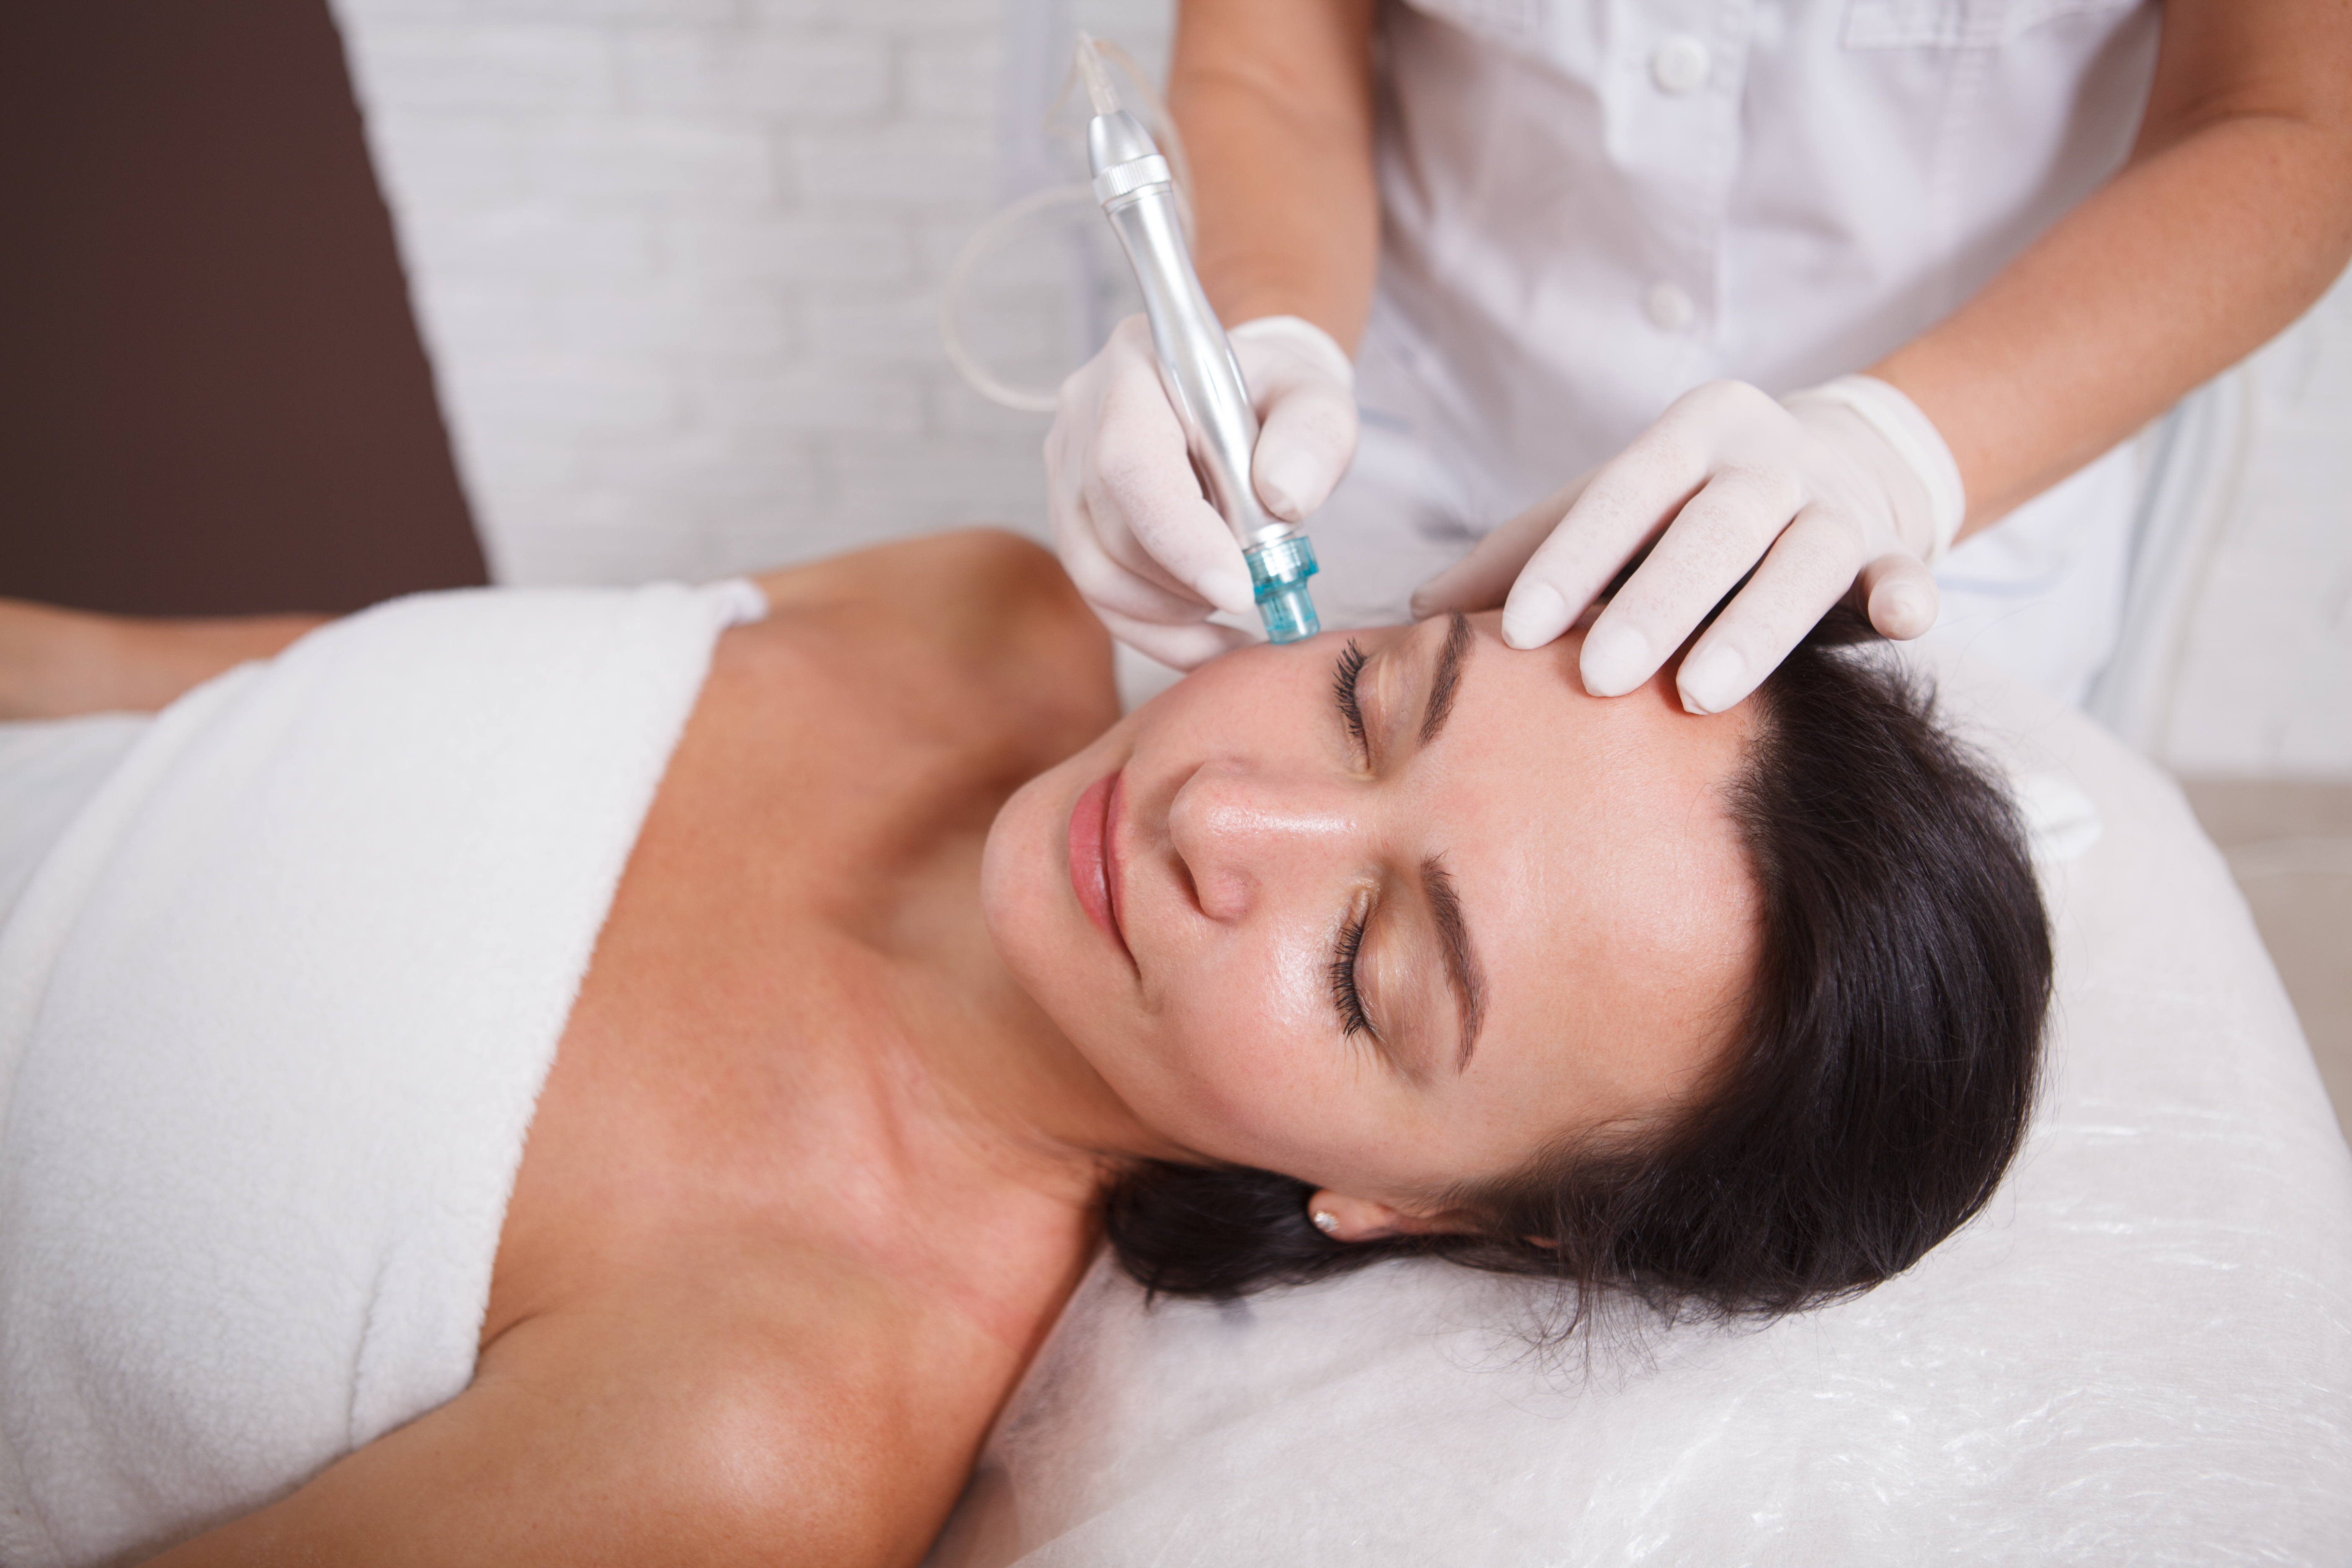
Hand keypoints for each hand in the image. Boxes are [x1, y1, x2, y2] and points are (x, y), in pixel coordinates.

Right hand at [1047, 313, 1358, 667]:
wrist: (1247, 404)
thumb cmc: (1277, 401)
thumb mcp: (1318, 398)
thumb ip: (1315, 434)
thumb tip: (1285, 496)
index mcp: (1138, 363)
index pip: (1132, 462)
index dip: (1180, 536)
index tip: (1240, 590)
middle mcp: (1084, 412)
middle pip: (1113, 529)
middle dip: (1188, 582)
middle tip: (1256, 589)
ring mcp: (1067, 469)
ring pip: (1097, 573)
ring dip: (1173, 610)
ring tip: (1234, 598)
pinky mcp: (1072, 517)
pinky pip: (1099, 596)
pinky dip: (1159, 632)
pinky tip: (1210, 636)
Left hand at [1412, 377, 1963, 713]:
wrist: (1842, 457)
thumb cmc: (1693, 503)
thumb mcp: (1616, 506)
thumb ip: (1526, 551)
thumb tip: (1414, 610)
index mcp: (1686, 437)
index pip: (1619, 495)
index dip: (1571, 559)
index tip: (1521, 629)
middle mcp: (1765, 460)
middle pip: (1710, 529)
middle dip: (1655, 603)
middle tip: (1601, 679)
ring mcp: (1834, 503)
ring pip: (1802, 558)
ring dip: (1757, 624)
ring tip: (1703, 692)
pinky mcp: (1892, 546)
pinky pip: (1902, 570)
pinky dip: (1905, 595)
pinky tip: (1904, 619)